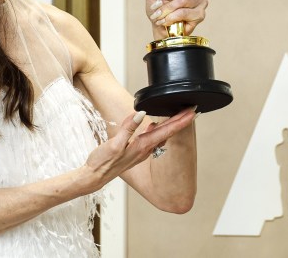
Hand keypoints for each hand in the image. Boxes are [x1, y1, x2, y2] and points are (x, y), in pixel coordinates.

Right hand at [82, 107, 196, 191]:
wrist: (94, 177)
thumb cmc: (103, 162)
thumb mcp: (114, 143)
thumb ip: (128, 128)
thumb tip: (141, 114)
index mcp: (142, 146)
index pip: (166, 131)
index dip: (180, 121)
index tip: (192, 112)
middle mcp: (145, 149)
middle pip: (167, 132)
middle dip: (180, 121)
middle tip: (192, 110)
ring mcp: (141, 151)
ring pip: (160, 135)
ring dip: (170, 125)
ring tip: (178, 115)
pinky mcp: (135, 151)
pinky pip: (151, 139)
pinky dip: (157, 130)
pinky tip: (154, 125)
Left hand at [145, 0, 207, 38]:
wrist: (159, 24)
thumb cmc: (159, 6)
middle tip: (161, 4)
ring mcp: (201, 2)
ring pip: (183, 0)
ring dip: (167, 9)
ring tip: (160, 14)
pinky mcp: (200, 15)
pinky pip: (183, 13)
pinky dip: (171, 17)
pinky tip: (166, 20)